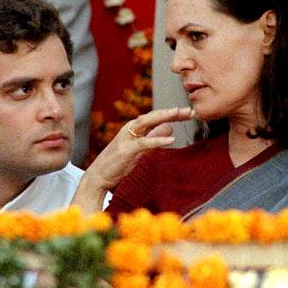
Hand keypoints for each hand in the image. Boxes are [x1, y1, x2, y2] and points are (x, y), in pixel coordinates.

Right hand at [72, 107, 193, 213]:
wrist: (98, 177)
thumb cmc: (117, 163)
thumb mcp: (140, 148)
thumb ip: (153, 136)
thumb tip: (170, 127)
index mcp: (134, 129)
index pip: (156, 117)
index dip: (172, 114)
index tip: (188, 113)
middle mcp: (130, 129)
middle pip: (153, 116)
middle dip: (171, 112)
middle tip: (189, 110)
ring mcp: (127, 139)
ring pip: (146, 122)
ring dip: (163, 117)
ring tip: (179, 114)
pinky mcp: (126, 150)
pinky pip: (144, 143)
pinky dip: (158, 140)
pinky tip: (171, 139)